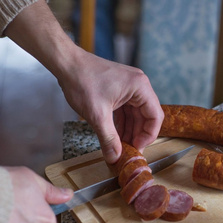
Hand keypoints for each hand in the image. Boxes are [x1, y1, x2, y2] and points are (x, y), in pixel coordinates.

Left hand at [3, 0, 163, 163]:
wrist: (66, 64)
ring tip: (120, 146)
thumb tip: (115, 158)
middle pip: (146, 116)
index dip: (148, 136)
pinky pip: (126, 109)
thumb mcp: (97, 115)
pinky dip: (122, 123)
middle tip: (128, 151)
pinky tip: (115, 135)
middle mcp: (139, 85)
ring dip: (129, 130)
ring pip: (136, 114)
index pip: (155, 116)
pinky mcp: (120, 89)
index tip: (137, 148)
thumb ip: (108, 139)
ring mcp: (129, 86)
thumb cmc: (82, 81)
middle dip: (137, 135)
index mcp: (140, 87)